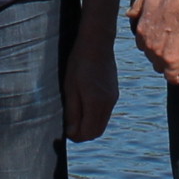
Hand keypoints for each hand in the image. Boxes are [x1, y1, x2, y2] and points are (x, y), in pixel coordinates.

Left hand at [63, 23, 118, 141]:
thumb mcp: (70, 88)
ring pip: (101, 123)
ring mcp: (113, 98)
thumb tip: (72, 133)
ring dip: (88, 125)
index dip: (75, 136)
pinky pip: (105, 113)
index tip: (64, 130)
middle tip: (68, 127)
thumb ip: (72, 112)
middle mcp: (108, 104)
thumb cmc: (79, 63)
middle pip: (96, 131)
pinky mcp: (114, 93)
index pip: (88, 133)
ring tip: (74, 115)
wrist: (97, 42)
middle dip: (82, 134)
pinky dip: (94, 116)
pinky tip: (84, 105)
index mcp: (97, 103)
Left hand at [131, 0, 178, 74]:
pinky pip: (171, 77)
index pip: (142, 44)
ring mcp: (158, 55)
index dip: (151, 43)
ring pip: (159, 67)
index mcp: (141, 31)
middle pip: (150, 56)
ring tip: (175, 64)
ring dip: (166, 66)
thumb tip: (128, 14)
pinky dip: (175, 77)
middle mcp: (147, 45)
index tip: (159, 42)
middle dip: (158, 55)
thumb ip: (138, 6)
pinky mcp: (172, 63)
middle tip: (170, 52)